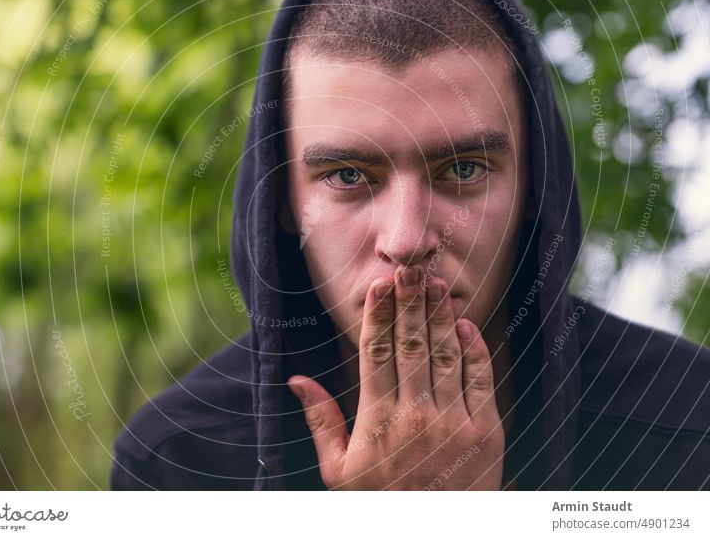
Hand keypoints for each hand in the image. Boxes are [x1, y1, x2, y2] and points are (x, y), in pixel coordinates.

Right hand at [287, 264, 504, 489]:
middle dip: (409, 303)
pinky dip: (476, 350)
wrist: (433, 537)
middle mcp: (415, 415)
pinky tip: (466, 325)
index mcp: (377, 420)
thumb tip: (297, 379)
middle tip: (409, 270)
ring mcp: (453, 422)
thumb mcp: (338, 470)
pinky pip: (481, 381)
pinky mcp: (486, 433)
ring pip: (446, 355)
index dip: (377, 315)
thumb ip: (320, 420)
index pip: (375, 353)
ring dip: (440, 317)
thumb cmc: (381, 504)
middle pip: (410, 345)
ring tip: (435, 284)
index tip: (379, 286)